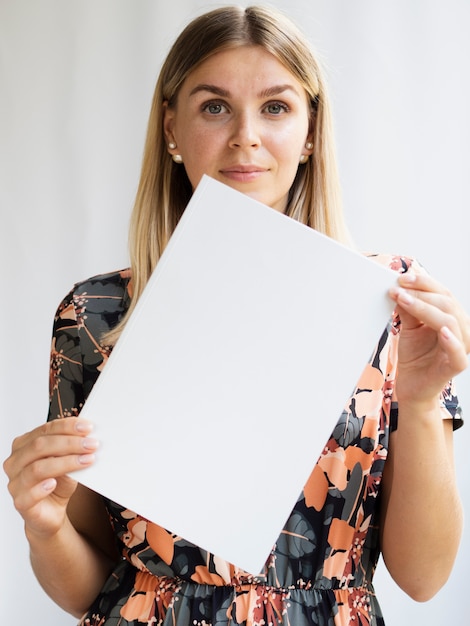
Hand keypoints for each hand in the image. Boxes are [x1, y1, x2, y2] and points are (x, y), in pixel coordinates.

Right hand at [3, 418, 97, 537]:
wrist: (51, 512)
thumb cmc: (57, 483)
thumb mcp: (67, 461)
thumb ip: (71, 449)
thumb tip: (87, 438)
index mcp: (24, 445)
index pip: (45, 430)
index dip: (67, 426)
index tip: (87, 427)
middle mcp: (16, 462)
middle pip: (40, 446)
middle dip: (69, 443)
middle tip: (91, 444)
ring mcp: (15, 482)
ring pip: (37, 468)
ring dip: (65, 463)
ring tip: (85, 461)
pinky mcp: (21, 503)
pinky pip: (29, 494)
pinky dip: (43, 487)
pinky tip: (54, 483)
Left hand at [388, 269, 469, 404]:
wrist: (412, 387)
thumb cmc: (414, 357)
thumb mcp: (409, 328)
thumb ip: (408, 309)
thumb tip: (400, 288)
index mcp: (453, 318)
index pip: (443, 294)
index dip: (424, 283)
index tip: (402, 278)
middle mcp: (461, 330)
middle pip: (447, 303)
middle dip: (422, 293)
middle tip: (399, 288)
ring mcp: (461, 348)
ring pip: (450, 321)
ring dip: (425, 308)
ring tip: (404, 301)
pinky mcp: (456, 366)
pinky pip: (458, 351)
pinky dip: (451, 340)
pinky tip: (440, 331)